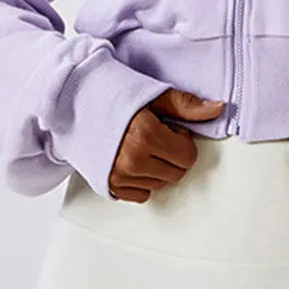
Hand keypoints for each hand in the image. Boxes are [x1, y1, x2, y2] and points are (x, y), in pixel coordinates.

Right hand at [108, 88, 225, 201]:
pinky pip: (141, 194)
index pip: (188, 156)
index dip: (181, 140)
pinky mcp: (108, 185)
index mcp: (146, 136)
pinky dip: (141, 179)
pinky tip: (130, 159)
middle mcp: (132, 160)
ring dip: (157, 167)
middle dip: (172, 155)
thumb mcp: (152, 94)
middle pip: (176, 173)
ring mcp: (118, 176)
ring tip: (138, 145)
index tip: (167, 128)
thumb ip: (186, 105)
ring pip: (160, 184)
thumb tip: (217, 109)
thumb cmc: (111, 94)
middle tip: (154, 136)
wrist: (71, 102)